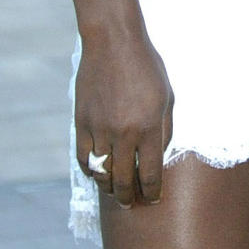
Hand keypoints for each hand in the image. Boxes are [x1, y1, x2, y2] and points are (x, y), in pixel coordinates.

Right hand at [74, 29, 173, 208]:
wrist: (114, 43)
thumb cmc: (147, 67)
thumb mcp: (167, 96)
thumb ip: (165, 130)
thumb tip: (160, 157)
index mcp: (148, 126)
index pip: (150, 173)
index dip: (152, 192)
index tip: (154, 200)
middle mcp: (123, 132)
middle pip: (124, 180)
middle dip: (130, 197)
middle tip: (133, 205)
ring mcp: (99, 129)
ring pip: (102, 173)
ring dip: (109, 188)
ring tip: (116, 192)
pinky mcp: (81, 123)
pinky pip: (84, 158)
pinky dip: (90, 171)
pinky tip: (98, 175)